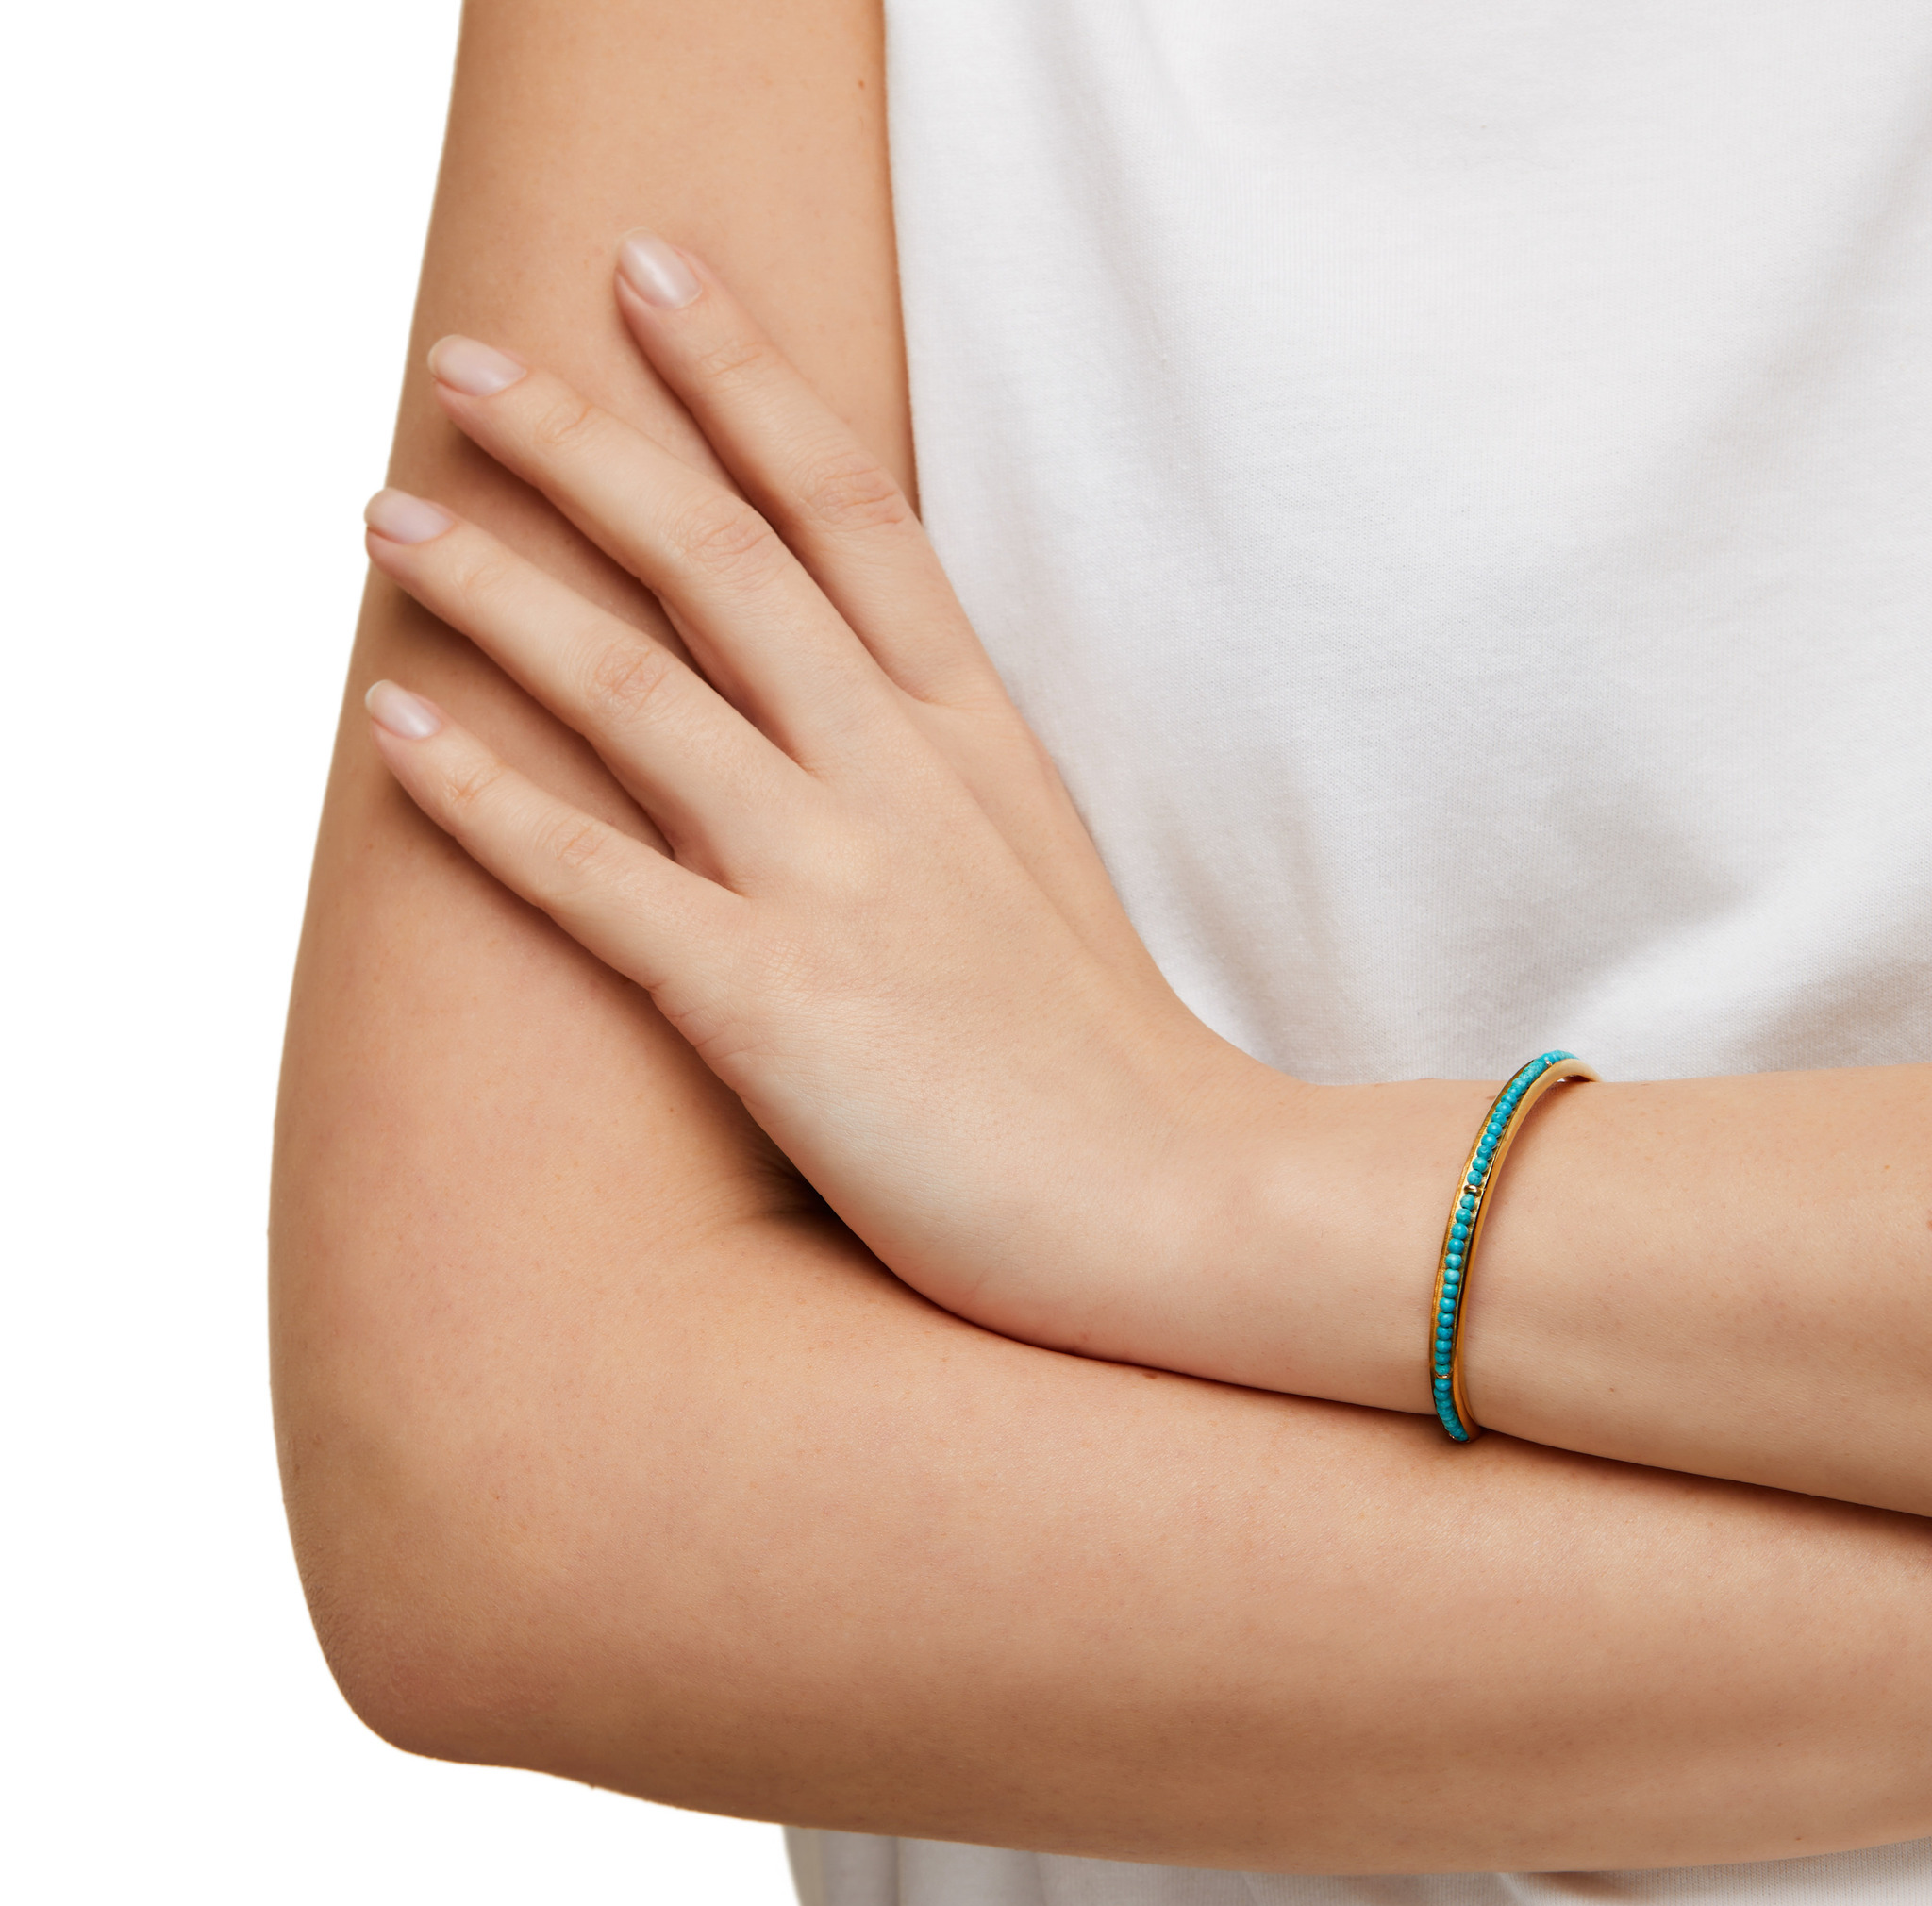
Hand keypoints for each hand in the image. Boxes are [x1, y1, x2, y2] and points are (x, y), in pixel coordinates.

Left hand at [360, 234, 1443, 1402]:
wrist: (1184, 1202)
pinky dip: (482, 797)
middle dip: (589, 442)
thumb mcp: (1039, 859)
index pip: (849, 508)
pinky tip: (392, 724)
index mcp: (972, 734)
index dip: (744, 379)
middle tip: (471, 358)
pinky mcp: (771, 1005)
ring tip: (389, 514)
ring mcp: (835, 881)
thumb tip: (847, 711)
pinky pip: (593, 880)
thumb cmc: (1110, 1056)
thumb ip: (943, 770)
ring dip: (501, 588)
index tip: (655, 273)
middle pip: (723, 560)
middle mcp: (897, 777)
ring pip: (638, 690)